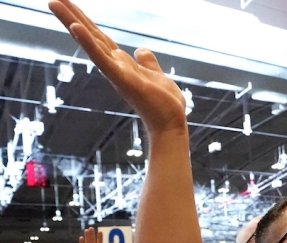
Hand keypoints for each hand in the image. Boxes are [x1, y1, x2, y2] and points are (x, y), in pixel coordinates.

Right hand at [49, 0, 185, 133]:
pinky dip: (88, 44)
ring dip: (72, 22)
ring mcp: (116, 72)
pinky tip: (76, 28)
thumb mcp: (157, 76)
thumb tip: (140, 50)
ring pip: (91, 42)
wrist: (171, 124)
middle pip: (90, 35)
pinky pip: (101, 58)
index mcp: (121, 63)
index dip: (85, 20)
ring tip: (54, 3)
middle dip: (72, 16)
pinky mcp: (122, 79)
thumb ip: (147, 62)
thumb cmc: (164, 104)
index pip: (100, 37)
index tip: (69, 4)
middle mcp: (114, 66)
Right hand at [79, 228, 119, 242]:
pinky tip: (81, 238)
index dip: (100, 236)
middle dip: (92, 234)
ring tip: (86, 230)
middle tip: (91, 228)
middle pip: (93, 239)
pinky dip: (82, 242)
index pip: (100, 241)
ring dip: (87, 236)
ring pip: (87, 241)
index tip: (100, 232)